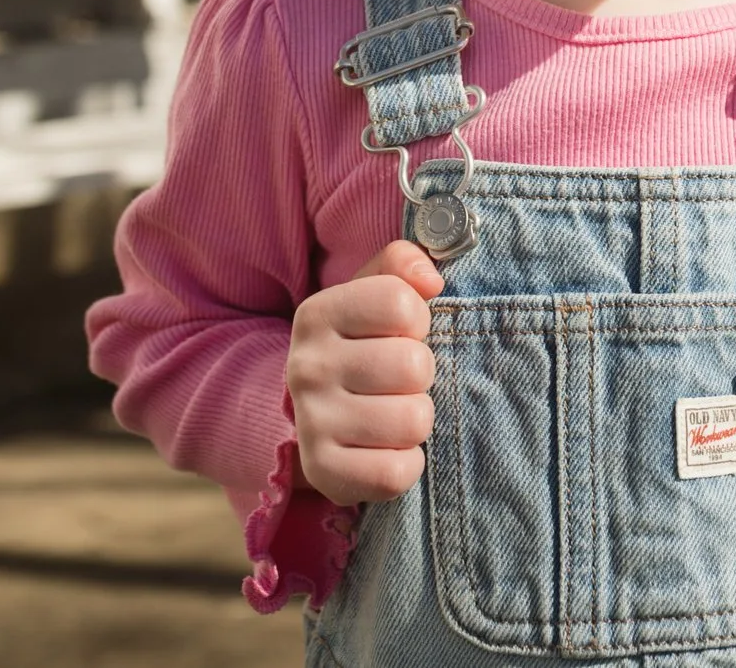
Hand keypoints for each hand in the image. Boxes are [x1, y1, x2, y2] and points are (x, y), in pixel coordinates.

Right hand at [286, 240, 443, 505]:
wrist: (315, 411)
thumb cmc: (361, 344)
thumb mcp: (374, 292)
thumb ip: (402, 263)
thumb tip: (429, 278)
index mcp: (317, 314)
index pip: (401, 302)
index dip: (417, 319)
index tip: (401, 331)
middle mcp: (306, 366)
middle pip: (414, 365)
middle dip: (421, 374)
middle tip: (398, 380)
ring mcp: (311, 421)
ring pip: (413, 420)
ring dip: (416, 419)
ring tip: (393, 412)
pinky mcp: (322, 470)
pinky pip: (397, 472)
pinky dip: (405, 464)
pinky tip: (385, 449)